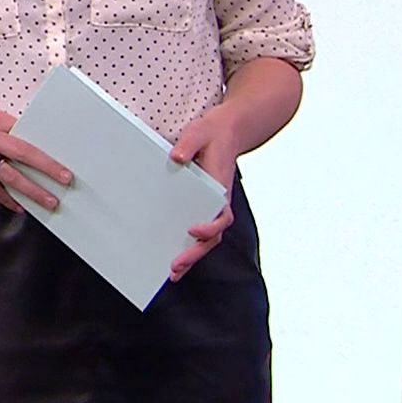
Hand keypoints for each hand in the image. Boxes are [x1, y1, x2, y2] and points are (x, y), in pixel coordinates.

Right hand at [0, 109, 73, 214]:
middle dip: (46, 168)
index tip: (64, 162)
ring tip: (47, 200)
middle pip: (22, 153)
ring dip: (31, 190)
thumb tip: (40, 151)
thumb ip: (11, 133)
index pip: (27, 135)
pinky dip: (7, 199)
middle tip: (64, 180)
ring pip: (8, 175)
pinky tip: (19, 206)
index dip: (47, 150)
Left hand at [168, 105, 241, 281]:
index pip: (221, 215)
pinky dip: (189, 246)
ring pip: (207, 239)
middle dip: (195, 253)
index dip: (209, 226)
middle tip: (175, 267)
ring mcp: (211, 206)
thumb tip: (177, 157)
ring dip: (192, 256)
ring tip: (173, 273)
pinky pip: (198, 231)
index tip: (192, 230)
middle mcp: (218, 201)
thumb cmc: (213, 132)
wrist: (228, 129)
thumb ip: (189, 143)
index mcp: (219, 187)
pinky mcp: (202, 205)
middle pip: (213, 236)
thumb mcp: (199, 131)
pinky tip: (172, 257)